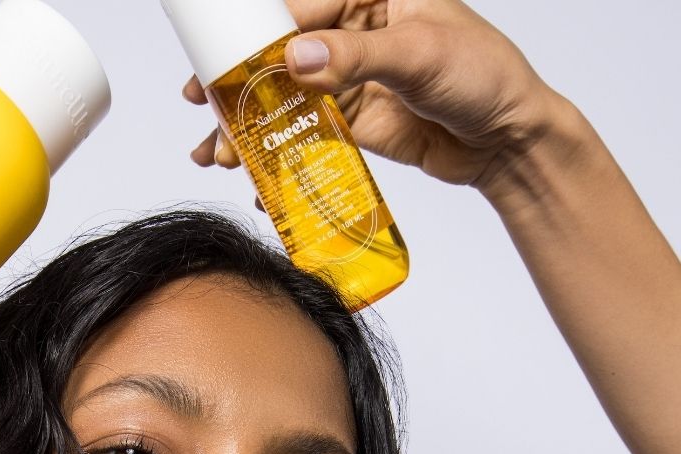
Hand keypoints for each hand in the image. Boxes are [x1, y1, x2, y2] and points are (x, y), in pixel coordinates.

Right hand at [185, 0, 564, 191]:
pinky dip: (279, 155)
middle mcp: (354, 30)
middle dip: (239, 84)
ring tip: (220, 155)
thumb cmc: (485, 76)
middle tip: (205, 109)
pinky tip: (257, 176)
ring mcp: (350, 78)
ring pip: (285, 98)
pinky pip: (304, 135)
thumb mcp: (422, 56)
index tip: (215, 61)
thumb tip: (295, 58)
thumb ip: (357, 57)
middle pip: (280, 53)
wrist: (508, 140)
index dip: (251, 34)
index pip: (297, 6)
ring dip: (251, 127)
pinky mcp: (352, 121)